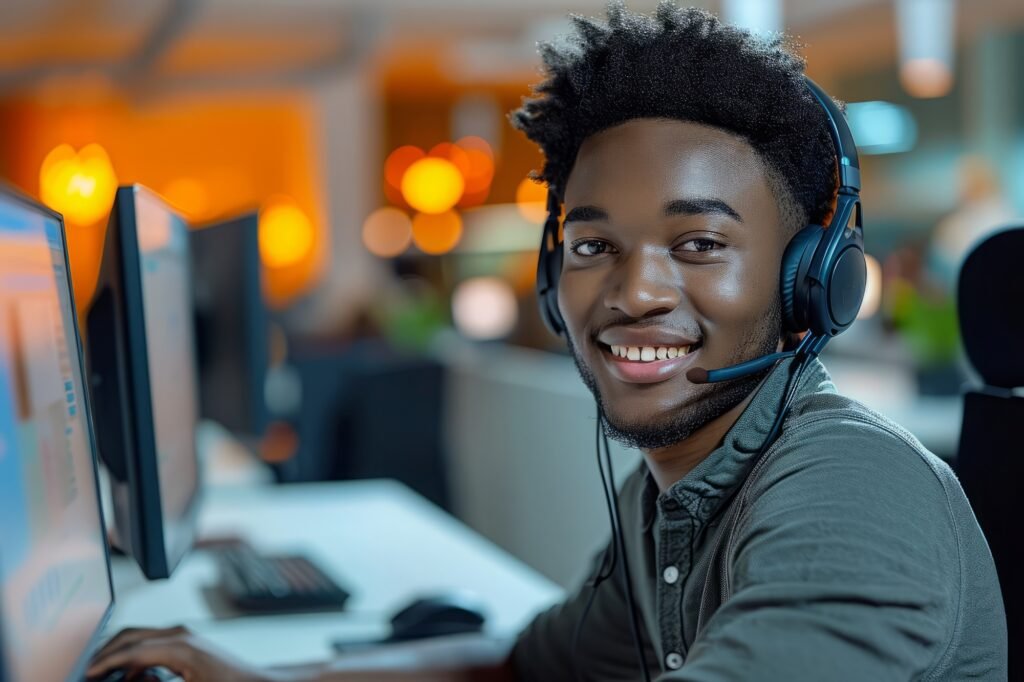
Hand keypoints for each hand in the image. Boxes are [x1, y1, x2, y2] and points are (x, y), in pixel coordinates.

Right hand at [87, 626, 276, 681]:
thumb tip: (132, 681)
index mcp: (180, 647)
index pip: (132, 650)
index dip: (107, 662)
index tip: (89, 672)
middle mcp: (181, 635)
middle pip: (131, 635)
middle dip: (107, 652)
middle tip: (90, 670)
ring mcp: (184, 635)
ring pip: (140, 636)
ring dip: (120, 653)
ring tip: (103, 673)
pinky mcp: (186, 641)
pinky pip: (152, 643)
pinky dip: (136, 656)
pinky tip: (130, 677)